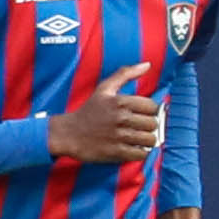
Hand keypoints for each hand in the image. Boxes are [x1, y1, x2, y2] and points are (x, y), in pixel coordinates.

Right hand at [46, 65, 162, 164]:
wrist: (66, 134)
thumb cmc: (87, 111)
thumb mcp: (103, 89)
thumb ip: (125, 74)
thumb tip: (147, 64)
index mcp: (120, 101)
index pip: (152, 107)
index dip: (147, 112)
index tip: (138, 115)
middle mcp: (121, 118)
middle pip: (152, 124)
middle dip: (147, 127)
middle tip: (136, 128)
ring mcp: (119, 136)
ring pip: (150, 139)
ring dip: (145, 140)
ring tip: (135, 138)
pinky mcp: (116, 152)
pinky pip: (141, 153)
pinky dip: (140, 152)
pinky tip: (131, 148)